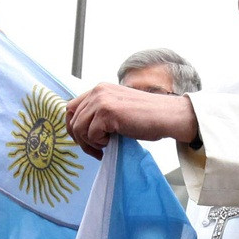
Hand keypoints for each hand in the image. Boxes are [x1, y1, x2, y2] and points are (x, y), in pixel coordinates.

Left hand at [66, 83, 197, 159]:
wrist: (167, 116)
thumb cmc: (147, 117)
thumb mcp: (118, 108)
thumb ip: (100, 112)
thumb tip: (80, 130)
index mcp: (100, 89)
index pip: (71, 107)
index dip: (74, 126)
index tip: (85, 140)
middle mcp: (98, 91)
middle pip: (72, 119)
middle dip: (80, 138)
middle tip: (95, 150)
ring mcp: (102, 100)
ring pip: (78, 128)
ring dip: (89, 143)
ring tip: (105, 146)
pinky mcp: (107, 113)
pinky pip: (90, 134)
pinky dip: (99, 143)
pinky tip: (112, 142)